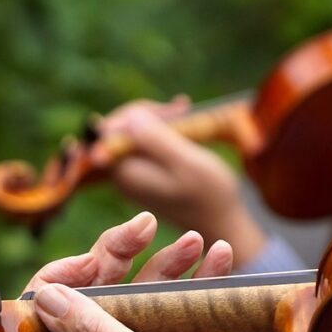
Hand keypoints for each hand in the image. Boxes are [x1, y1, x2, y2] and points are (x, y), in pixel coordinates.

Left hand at [24, 212, 240, 331]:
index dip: (65, 275)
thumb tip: (44, 296)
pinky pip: (180, 308)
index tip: (95, 259)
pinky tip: (219, 257)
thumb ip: (90, 328)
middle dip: (120, 253)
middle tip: (146, 227)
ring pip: (144, 293)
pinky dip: (198, 282)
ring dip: (167, 262)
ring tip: (195, 239)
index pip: (51, 307)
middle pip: (100, 290)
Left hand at [91, 97, 266, 266]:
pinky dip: (161, 131)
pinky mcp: (144, 174)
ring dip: (157, 119)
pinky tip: (183, 124)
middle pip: (118, 130)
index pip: (109, 130)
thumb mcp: (186, 163)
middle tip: (183, 107)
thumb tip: (130, 117)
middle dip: (148, 114)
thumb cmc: (210, 195)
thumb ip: (156, 140)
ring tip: (185, 111)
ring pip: (132, 134)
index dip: (137, 112)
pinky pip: (143, 145)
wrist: (222, 223)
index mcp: (125, 174)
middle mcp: (120, 176)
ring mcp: (131, 176)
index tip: (172, 109)